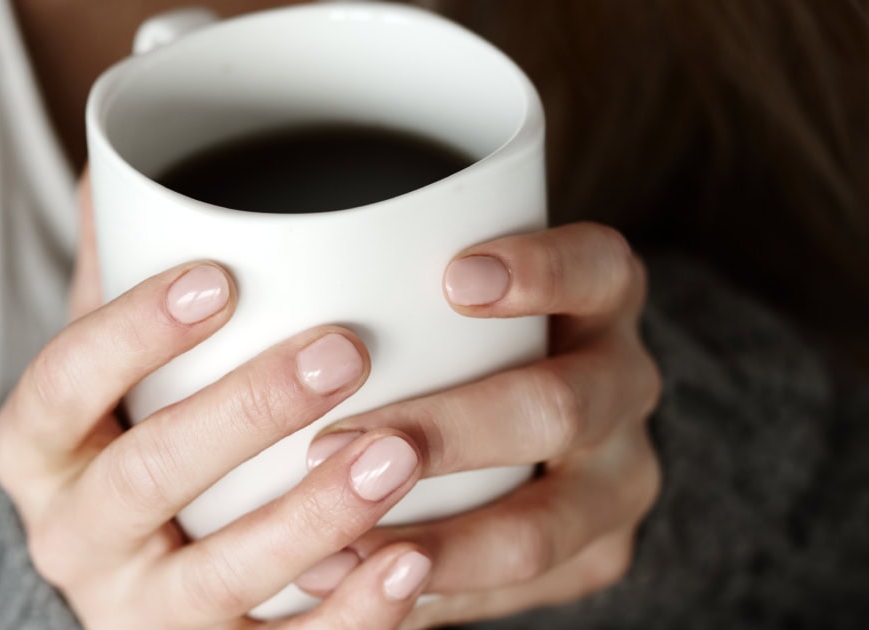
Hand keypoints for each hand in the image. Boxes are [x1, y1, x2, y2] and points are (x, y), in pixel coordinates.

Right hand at [0, 175, 433, 627]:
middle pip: (145, 478)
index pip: (64, 382)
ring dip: (310, 517)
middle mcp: (72, 537)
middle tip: (343, 352)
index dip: (134, 331)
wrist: (126, 577)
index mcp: (37, 448)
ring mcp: (139, 611)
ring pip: (217, 578)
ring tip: (395, 455)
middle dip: (243, 415)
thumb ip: (115, 274)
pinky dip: (348, 615)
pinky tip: (411, 562)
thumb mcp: (106, 363)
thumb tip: (123, 161)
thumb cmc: (128, 435)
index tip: (222, 275)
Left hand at [297, 222, 662, 627]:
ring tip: (336, 549)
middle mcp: (624, 387)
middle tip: (338, 442)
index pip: (596, 269)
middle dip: (450, 430)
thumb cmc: (456, 335)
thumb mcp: (448, 287)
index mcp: (602, 300)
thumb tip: (244, 256)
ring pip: (541, 528)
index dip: (540, 271)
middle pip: (560, 408)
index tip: (453, 277)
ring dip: (435, 543)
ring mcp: (617, 482)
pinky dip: (434, 595)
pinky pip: (521, 592)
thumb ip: (392, 276)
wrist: (538, 434)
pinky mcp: (596, 558)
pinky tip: (353, 587)